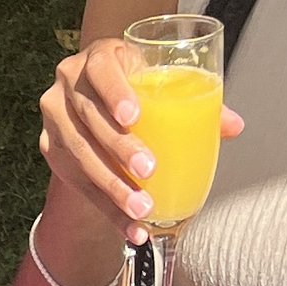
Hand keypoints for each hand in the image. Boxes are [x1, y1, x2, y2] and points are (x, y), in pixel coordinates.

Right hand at [38, 34, 243, 247]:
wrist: (98, 92)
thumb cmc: (135, 84)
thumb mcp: (161, 83)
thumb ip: (198, 101)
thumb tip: (234, 126)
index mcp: (97, 58)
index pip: (101, 70)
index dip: (115, 92)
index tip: (133, 117)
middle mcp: (68, 85)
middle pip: (89, 118)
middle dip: (118, 148)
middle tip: (148, 169)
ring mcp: (55, 120)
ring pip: (78, 155)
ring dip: (112, 186)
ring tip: (142, 207)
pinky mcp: (52, 150)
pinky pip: (78, 184)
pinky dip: (107, 209)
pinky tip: (130, 227)